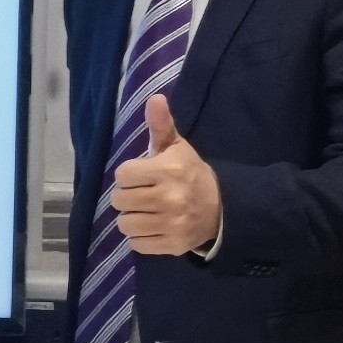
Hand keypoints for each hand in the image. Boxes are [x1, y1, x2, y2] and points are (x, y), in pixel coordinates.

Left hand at [107, 94, 220, 257]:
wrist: (222, 208)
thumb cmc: (190, 173)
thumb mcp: (177, 147)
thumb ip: (161, 124)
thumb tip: (155, 98)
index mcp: (168, 170)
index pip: (122, 175)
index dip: (129, 174)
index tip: (142, 174)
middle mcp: (169, 198)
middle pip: (120, 200)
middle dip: (128, 196)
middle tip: (143, 194)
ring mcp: (171, 224)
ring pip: (125, 224)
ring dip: (131, 218)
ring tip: (145, 211)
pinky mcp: (172, 245)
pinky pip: (137, 244)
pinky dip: (141, 237)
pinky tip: (153, 226)